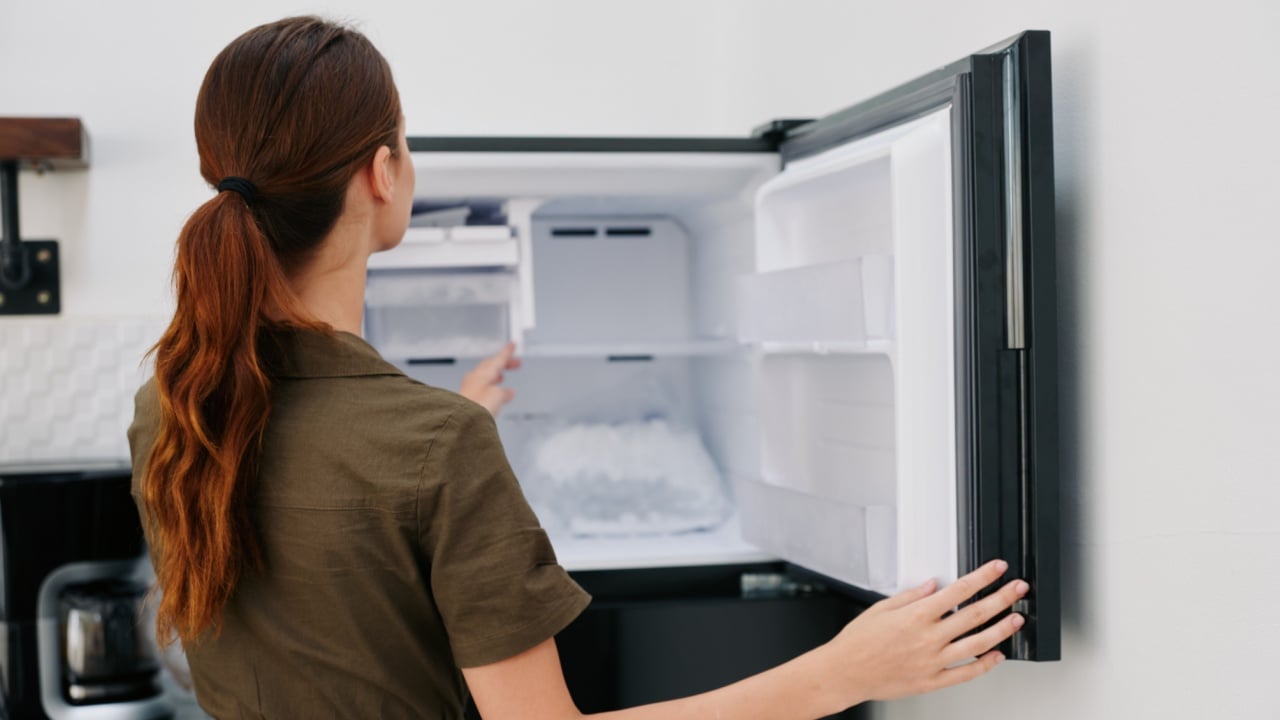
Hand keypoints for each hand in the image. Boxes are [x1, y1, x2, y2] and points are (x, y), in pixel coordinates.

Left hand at [459, 342, 520, 415]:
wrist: (460, 420)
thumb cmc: (476, 406)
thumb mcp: (497, 395)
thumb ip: (504, 392)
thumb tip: (509, 392)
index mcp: (483, 373)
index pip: (498, 359)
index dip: (507, 352)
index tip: (512, 345)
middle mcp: (474, 378)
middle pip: (490, 366)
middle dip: (502, 363)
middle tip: (513, 363)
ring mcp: (469, 388)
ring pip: (484, 377)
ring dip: (495, 376)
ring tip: (502, 378)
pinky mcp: (467, 399)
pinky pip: (480, 389)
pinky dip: (489, 388)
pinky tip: (492, 395)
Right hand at [822, 559, 1028, 706]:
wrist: (845, 673)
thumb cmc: (858, 642)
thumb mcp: (881, 609)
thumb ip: (910, 596)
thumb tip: (933, 585)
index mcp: (916, 616)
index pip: (958, 591)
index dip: (982, 577)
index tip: (997, 569)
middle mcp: (928, 638)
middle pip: (975, 615)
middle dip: (1001, 599)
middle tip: (1018, 590)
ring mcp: (933, 661)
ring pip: (977, 644)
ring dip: (1001, 630)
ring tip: (1016, 620)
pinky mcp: (932, 681)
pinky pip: (965, 674)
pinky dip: (984, 665)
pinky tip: (996, 656)